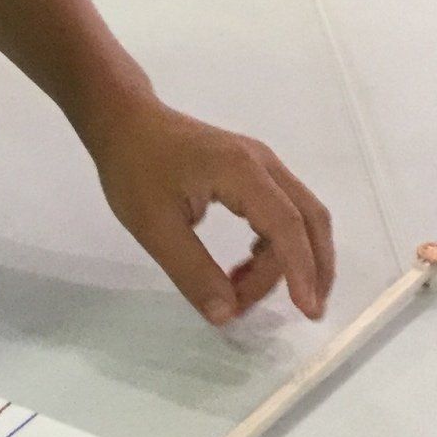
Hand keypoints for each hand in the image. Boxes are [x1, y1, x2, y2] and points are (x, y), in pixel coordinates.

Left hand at [84, 89, 335, 325]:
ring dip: (290, 259)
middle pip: (309, 219)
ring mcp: (261, 164)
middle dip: (312, 268)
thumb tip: (226, 315)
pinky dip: (275, 244)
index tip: (306, 311)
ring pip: (299, 215)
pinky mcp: (252, 170)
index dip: (301, 270)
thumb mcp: (154, 227)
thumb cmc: (134, 168)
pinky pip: (282, 210)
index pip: (286, 225)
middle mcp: (263, 164)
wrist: (124, 121)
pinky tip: (246, 267)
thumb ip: (193, 272)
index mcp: (241, 172)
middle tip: (303, 312)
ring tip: (248, 293)